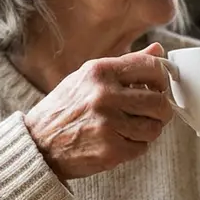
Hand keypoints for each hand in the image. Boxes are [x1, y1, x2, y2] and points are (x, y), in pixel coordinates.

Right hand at [23, 43, 173, 180]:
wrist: (37, 144)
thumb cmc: (64, 109)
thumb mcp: (88, 78)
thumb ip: (125, 65)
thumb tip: (159, 49)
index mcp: (100, 71)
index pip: (152, 66)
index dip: (162, 78)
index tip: (159, 87)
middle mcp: (104, 95)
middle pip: (159, 101)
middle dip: (160, 110)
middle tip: (151, 113)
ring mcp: (108, 124)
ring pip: (154, 127)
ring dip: (148, 130)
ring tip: (130, 128)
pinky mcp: (111, 150)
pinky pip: (142, 148)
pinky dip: (135, 147)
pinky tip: (118, 141)